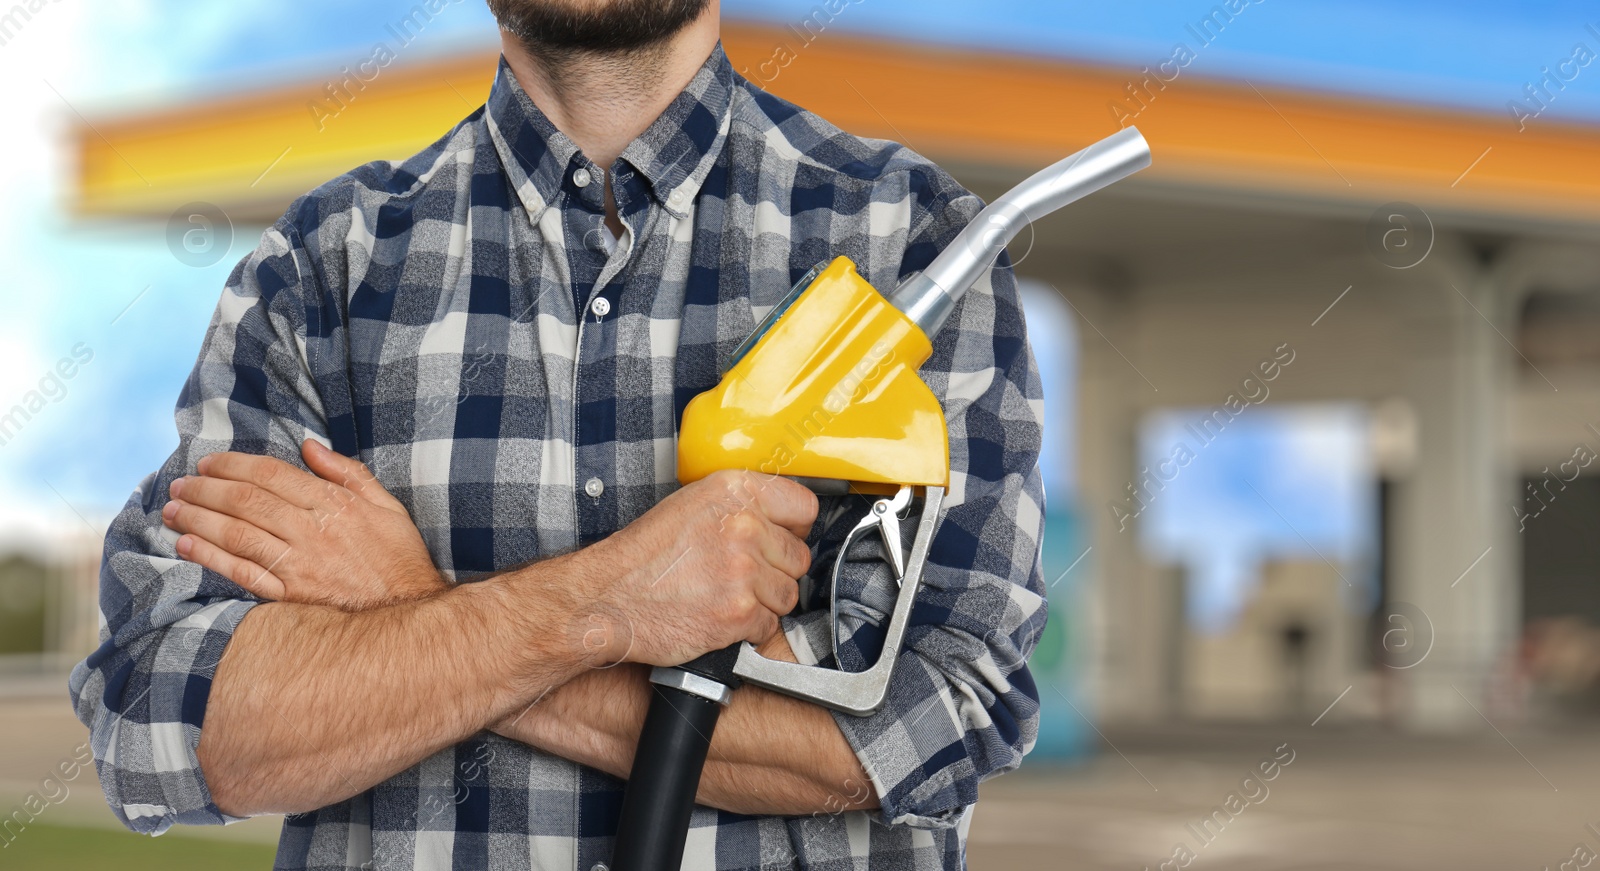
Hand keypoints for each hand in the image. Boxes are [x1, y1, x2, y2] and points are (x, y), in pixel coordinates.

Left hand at [162, 440, 445, 609]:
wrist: (410, 615)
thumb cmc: (399, 559)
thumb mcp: (387, 506)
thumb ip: (348, 473)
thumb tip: (310, 447)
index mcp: (335, 504)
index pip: (272, 475)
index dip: (234, 465)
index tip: (209, 463)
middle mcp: (312, 530)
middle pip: (246, 501)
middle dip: (206, 489)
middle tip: (180, 484)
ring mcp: (299, 564)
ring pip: (237, 533)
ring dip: (198, 518)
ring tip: (171, 510)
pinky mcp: (290, 595)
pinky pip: (241, 572)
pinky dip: (210, 557)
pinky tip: (187, 545)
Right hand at [581, 470, 816, 666]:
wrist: (607, 598)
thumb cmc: (644, 556)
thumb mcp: (690, 505)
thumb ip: (739, 507)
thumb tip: (781, 522)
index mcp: (734, 491)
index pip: (803, 508)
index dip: (792, 530)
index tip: (779, 541)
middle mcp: (743, 526)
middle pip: (798, 557)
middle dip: (775, 572)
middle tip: (740, 577)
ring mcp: (743, 571)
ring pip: (787, 595)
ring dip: (763, 603)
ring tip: (726, 597)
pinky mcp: (738, 613)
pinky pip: (769, 625)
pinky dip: (747, 629)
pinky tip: (718, 616)